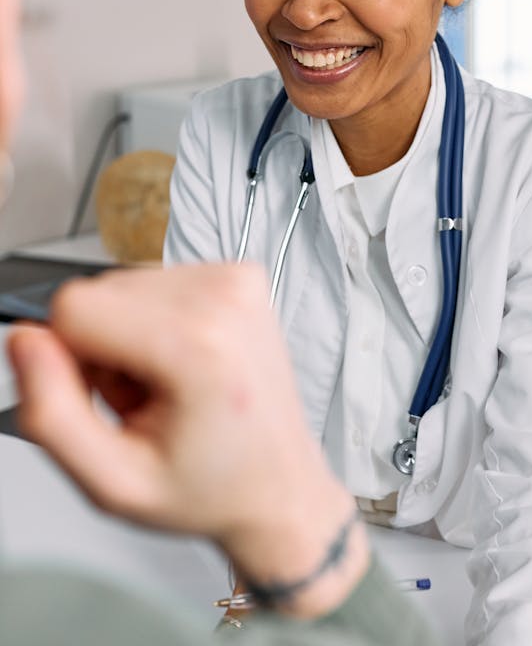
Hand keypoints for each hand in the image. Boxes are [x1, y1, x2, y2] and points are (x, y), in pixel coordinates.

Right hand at [8, 263, 367, 616]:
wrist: (276, 484)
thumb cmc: (209, 487)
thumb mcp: (112, 482)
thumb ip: (51, 414)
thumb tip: (23, 340)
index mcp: (198, 346)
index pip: (74, 306)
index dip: (70, 360)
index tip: (111, 400)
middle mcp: (223, 298)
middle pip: (99, 292)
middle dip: (102, 349)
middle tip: (144, 401)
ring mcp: (238, 281)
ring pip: (125, 284)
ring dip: (130, 336)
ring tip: (168, 386)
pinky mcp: (241, 275)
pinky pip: (159, 281)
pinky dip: (159, 322)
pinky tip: (186, 364)